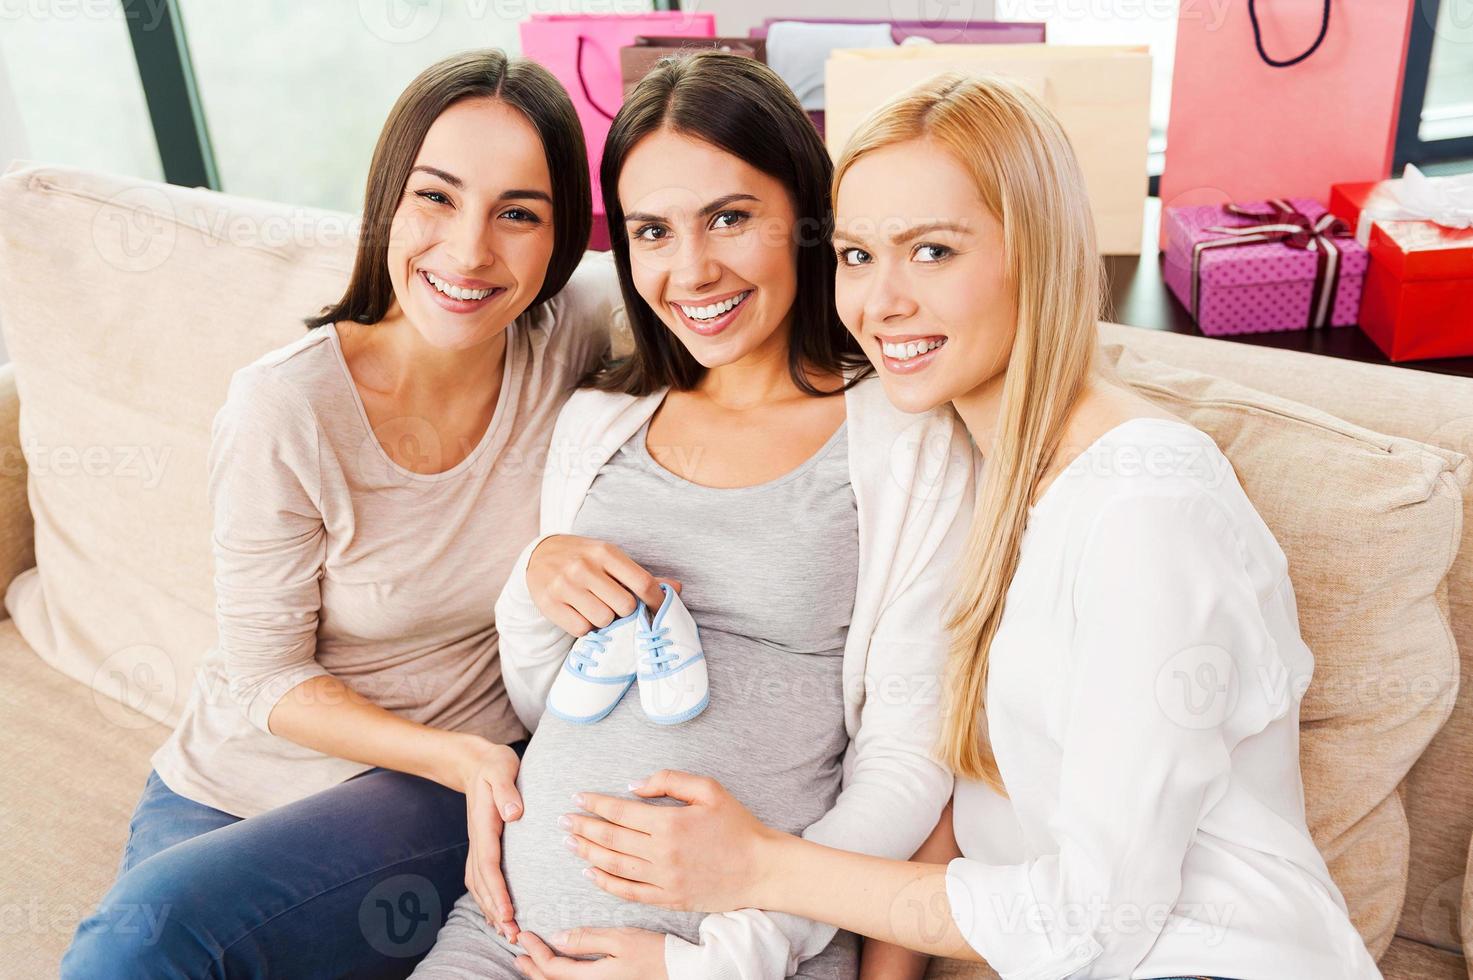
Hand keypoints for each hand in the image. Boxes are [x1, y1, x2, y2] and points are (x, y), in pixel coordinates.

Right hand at [451, 735, 523, 941]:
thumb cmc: (494, 764)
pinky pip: (480, 877)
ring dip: (490, 908)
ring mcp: (478, 843)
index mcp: (484, 824)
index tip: (508, 912)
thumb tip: (513, 813)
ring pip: (478, 883)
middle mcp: (478, 838)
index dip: (497, 891)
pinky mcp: (482, 844)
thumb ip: (506, 790)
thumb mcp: (501, 768)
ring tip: (506, 931)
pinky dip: (486, 897)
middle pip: (482, 882)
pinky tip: (496, 912)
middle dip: (495, 910)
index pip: (489, 864)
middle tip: (512, 935)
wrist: (475, 761)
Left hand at [513, 927, 667, 978]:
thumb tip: (556, 938)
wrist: (682, 972)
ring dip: (543, 975)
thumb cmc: (655, 953)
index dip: (535, 952)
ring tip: (530, 962)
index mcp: (593, 979)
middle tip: (518, 950)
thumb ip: (587, 939)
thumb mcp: (621, 939)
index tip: (525, 935)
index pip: (552, 968)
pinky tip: (558, 971)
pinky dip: (559, 979)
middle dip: (532, 967)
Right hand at [527, 535, 678, 635]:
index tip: (657, 609)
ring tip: (597, 608)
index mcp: (604, 552)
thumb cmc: (584, 558)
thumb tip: (677, 589)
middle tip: (616, 606)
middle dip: (625, 611)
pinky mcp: (549, 603)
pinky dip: (585, 627)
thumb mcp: (610, 558)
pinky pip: (581, 629)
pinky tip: (581, 614)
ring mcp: (564, 585)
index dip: (655, 600)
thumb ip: (641, 576)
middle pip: (625, 606)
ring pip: (603, 620)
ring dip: (605, 621)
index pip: (642, 582)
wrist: (539, 554)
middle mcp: (583, 567)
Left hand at [561, 770, 778, 912]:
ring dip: (587, 852)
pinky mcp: (668, 899)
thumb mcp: (709, 789)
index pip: (620, 812)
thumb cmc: (737, 826)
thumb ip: (669, 781)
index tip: (578, 797)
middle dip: (582, 827)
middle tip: (563, 820)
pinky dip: (605, 882)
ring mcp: (663, 879)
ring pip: (613, 865)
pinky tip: (591, 872)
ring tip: (570, 842)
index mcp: (669, 823)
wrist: (761, 869)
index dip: (595, 803)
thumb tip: (632, 786)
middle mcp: (661, 853)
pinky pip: (628, 892)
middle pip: (610, 838)